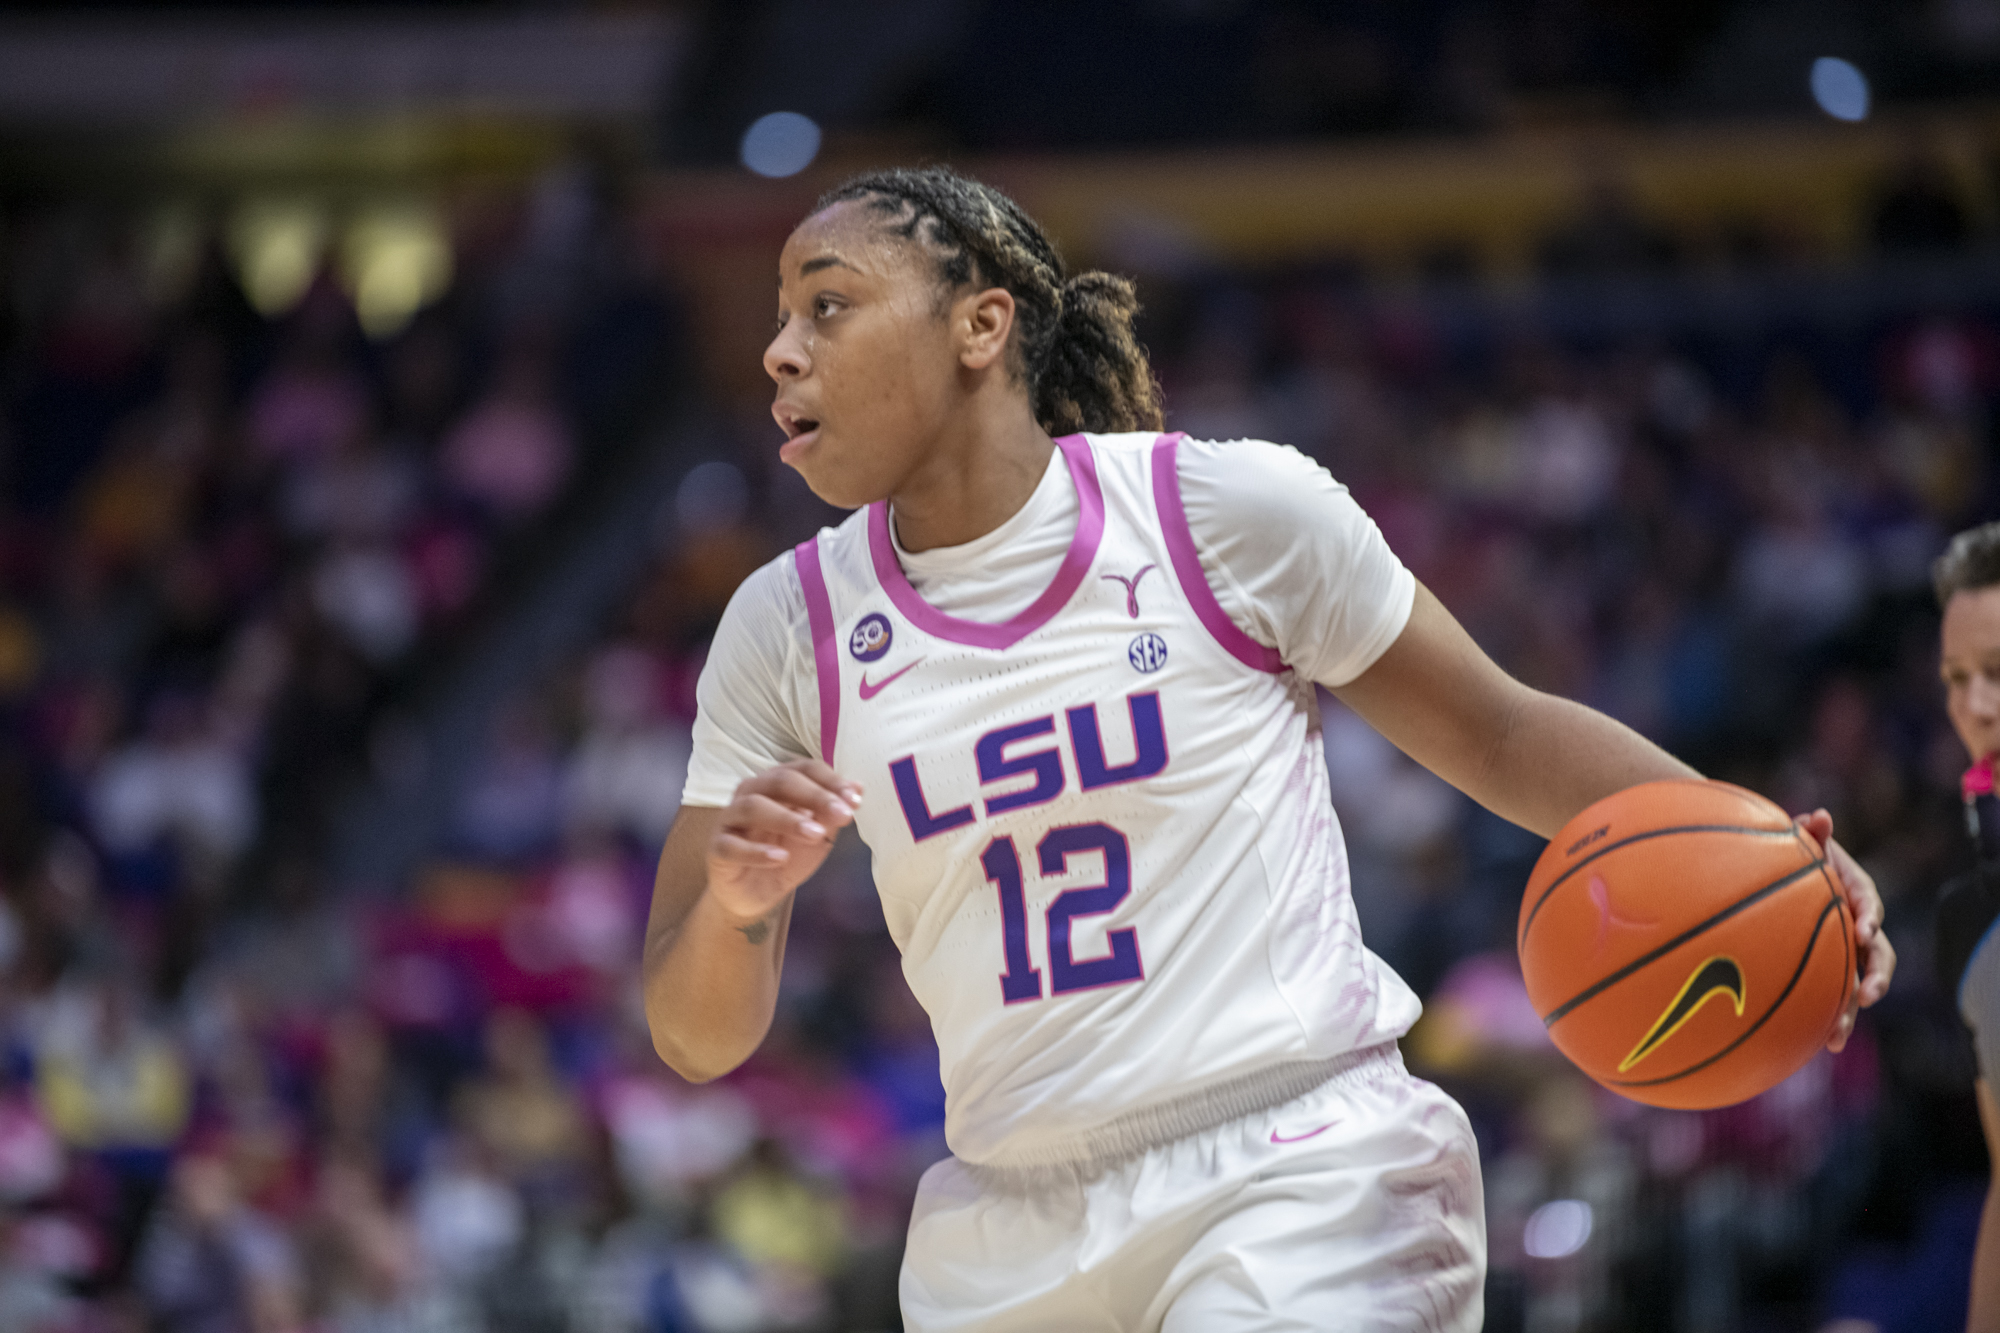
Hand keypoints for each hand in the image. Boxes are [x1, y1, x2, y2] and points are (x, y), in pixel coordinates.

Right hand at [708, 760, 862, 930]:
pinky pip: (732, 845)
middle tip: (843, 814)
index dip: (830, 780)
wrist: (756, 894)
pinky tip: (779, 858)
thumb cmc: (787, 855)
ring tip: (815, 835)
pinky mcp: (717, 847)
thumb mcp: (817, 837)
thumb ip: (831, 813)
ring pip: (753, 807)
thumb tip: (857, 788)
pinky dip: (756, 851)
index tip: (855, 799)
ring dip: (787, 819)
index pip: (803, 769)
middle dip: (815, 796)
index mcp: (777, 783)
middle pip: (780, 782)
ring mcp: (731, 819)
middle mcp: (751, 793)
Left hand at [1795, 808, 1894, 1052]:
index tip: (1865, 929)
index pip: (1868, 902)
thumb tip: (1818, 815)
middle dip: (1875, 977)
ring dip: (1850, 1010)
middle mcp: (1855, 926)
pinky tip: (1820, 1044)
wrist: (1777, 872)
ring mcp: (1843, 951)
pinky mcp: (1827, 969)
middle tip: (1868, 995)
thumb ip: (1810, 832)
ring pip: (1856, 985)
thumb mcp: (1799, 840)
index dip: (1870, 915)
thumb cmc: (1791, 854)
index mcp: (1852, 892)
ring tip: (1837, 1036)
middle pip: (1877, 956)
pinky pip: (1832, 995)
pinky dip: (1829, 1018)